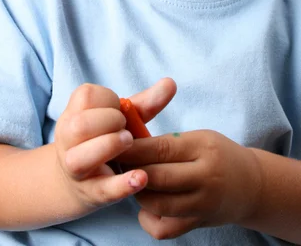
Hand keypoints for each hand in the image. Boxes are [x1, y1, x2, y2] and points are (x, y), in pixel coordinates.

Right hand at [54, 79, 176, 216]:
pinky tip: (141, 177)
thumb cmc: (103, 139)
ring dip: (109, 147)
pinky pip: (103, 189)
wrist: (76, 180)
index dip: (109, 101)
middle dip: (109, 122)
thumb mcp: (121, 118)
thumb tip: (170, 83)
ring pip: (80, 158)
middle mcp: (67, 138)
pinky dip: (122, 184)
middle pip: (80, 125)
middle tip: (127, 130)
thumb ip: (145, 102)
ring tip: (129, 144)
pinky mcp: (90, 193)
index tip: (120, 112)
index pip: (87, 96)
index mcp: (74, 111)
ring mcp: (75, 167)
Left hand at [117, 129, 261, 239]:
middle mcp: (205, 178)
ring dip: (138, 193)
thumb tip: (128, 143)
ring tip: (132, 181)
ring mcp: (202, 205)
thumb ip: (166, 143)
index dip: (134, 148)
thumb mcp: (197, 138)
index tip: (115, 144)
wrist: (250, 186)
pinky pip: (164, 229)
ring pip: (157, 204)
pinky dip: (148, 218)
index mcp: (202, 148)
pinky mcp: (198, 225)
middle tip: (117, 163)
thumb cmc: (217, 155)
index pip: (161, 149)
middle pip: (157, 178)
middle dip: (131, 170)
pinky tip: (148, 204)